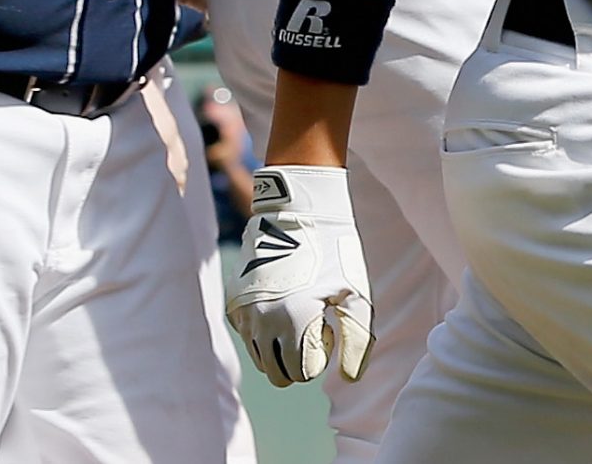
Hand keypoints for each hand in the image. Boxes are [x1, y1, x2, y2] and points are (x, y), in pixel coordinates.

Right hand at [226, 165, 372, 385]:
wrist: (299, 213)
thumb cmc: (335, 253)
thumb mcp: (355, 294)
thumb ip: (357, 340)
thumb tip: (351, 379)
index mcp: (293, 321)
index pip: (300, 373)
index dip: (319, 358)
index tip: (327, 329)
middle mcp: (262, 321)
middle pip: (276, 375)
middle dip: (298, 361)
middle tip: (315, 326)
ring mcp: (244, 312)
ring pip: (259, 358)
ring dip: (280, 348)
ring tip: (300, 314)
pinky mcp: (234, 303)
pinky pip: (247, 336)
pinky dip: (264, 331)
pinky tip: (282, 303)